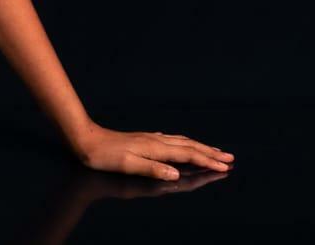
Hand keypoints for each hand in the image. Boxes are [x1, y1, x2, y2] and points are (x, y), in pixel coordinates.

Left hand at [70, 121, 233, 180]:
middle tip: (229, 157)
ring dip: (199, 146)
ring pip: (180, 141)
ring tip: (212, 150)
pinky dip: (181, 142)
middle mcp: (156, 141)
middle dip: (210, 152)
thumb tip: (176, 175)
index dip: (207, 160)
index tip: (225, 166)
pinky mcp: (142, 139)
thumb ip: (152, 169)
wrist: (85, 139)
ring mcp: (149, 139)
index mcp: (155, 148)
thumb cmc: (104, 155)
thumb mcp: (127, 165)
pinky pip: (169, 140)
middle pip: (189, 146)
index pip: (188, 154)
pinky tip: (178, 142)